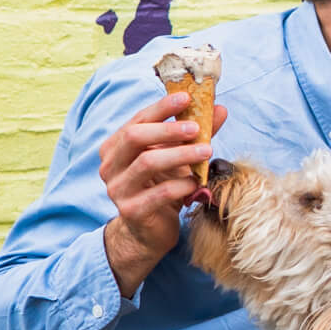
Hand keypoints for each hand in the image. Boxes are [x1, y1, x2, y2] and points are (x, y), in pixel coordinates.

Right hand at [99, 92, 228, 297]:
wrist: (148, 232)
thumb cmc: (162, 188)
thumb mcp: (177, 157)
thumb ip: (195, 134)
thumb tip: (220, 109)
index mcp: (116, 147)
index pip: (137, 119)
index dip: (161, 107)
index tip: (186, 97)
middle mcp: (110, 165)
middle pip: (135, 137)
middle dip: (168, 129)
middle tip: (197, 127)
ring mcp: (118, 189)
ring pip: (147, 162)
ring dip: (181, 154)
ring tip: (206, 151)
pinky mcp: (131, 211)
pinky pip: (159, 193)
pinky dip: (181, 184)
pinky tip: (197, 182)